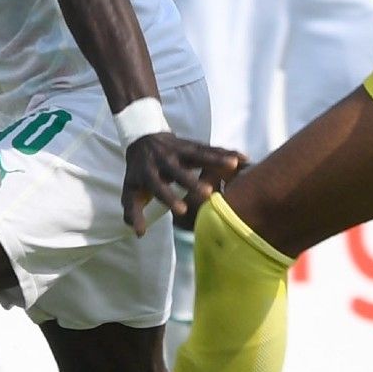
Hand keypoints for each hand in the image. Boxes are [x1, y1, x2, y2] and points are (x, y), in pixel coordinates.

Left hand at [121, 134, 245, 236]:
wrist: (143, 138)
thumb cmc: (139, 171)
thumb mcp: (130, 190)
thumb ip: (133, 212)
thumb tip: (140, 233)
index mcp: (149, 173)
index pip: (158, 187)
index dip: (169, 198)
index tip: (182, 211)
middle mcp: (165, 160)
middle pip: (179, 171)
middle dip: (192, 180)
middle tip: (207, 192)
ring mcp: (179, 150)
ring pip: (198, 154)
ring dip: (216, 159)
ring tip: (234, 164)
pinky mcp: (191, 144)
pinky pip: (210, 148)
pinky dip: (226, 152)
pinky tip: (242, 157)